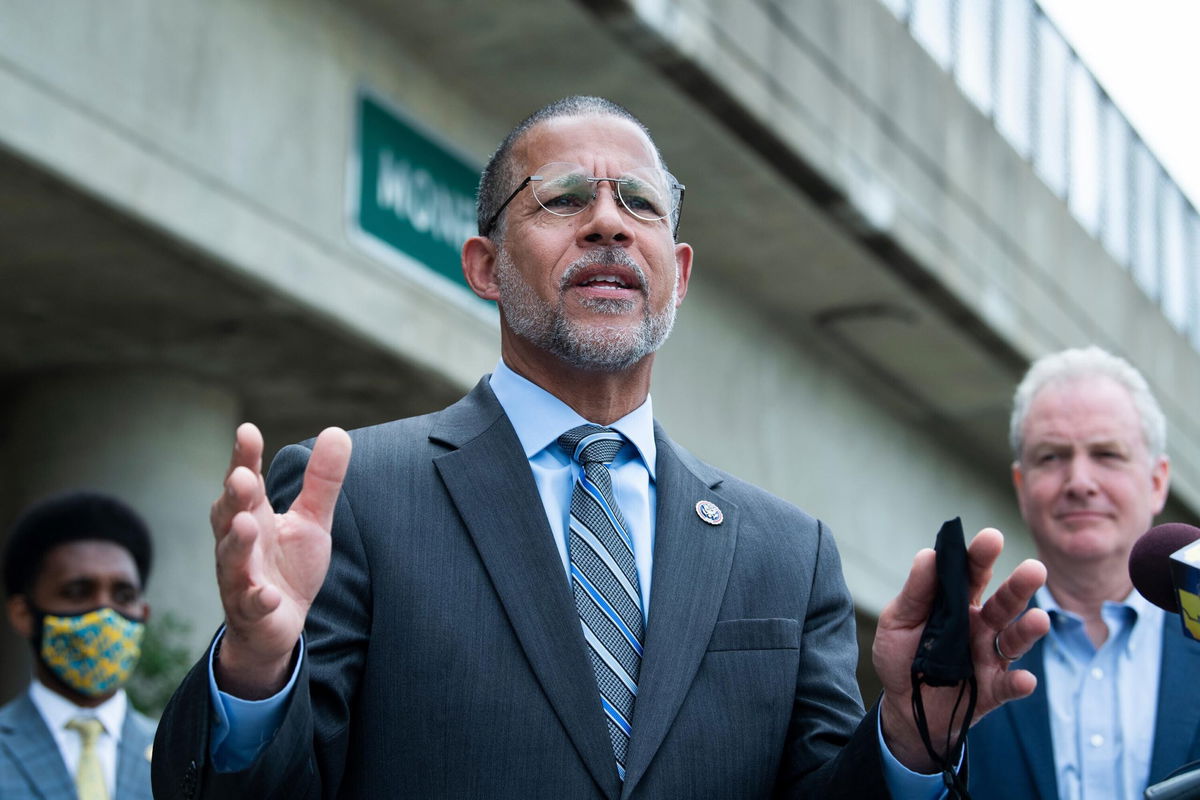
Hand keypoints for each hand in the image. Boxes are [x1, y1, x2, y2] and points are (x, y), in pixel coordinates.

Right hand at [209, 422, 351, 697]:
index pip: (246, 482)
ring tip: (246, 524)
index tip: (247, 431)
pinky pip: (252, 605)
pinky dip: (259, 599)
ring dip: (237, 542)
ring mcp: (241, 578)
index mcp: (253, 515)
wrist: (278, 624)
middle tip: (240, 476)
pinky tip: (269, 594)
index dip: (244, 458)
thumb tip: (337, 431)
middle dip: (234, 496)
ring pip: (232, 559)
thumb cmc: (289, 565)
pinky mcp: (252, 612)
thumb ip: (321, 481)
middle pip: (229, 515)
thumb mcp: (311, 520)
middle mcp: (238, 544)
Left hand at [873, 528, 1048, 771]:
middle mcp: (980, 625)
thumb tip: (928, 554)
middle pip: (1003, 603)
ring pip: (1014, 639)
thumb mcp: (898, 620)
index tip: (992, 538)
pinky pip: (1009, 685)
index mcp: (957, 603)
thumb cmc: (901, 656)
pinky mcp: (992, 689)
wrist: (902, 706)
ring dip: (1028, 630)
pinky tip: (1025, 679)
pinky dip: (1018, 682)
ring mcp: (989, 656)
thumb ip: (916, 592)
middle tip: (1035, 570)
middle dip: (1019, 587)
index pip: (972, 575)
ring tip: (1040, 620)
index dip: (981, 557)